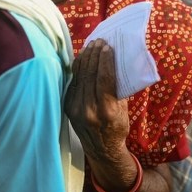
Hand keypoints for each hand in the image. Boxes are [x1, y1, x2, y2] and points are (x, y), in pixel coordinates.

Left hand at [64, 40, 129, 166]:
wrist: (101, 150)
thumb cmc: (118, 126)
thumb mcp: (124, 109)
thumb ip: (118, 89)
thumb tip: (117, 62)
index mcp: (106, 111)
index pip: (104, 78)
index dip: (105, 60)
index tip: (108, 46)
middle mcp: (89, 110)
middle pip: (90, 74)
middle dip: (95, 55)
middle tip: (99, 41)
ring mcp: (75, 108)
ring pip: (80, 76)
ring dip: (86, 58)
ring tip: (91, 45)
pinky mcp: (68, 107)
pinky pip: (73, 82)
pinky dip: (78, 68)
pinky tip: (83, 58)